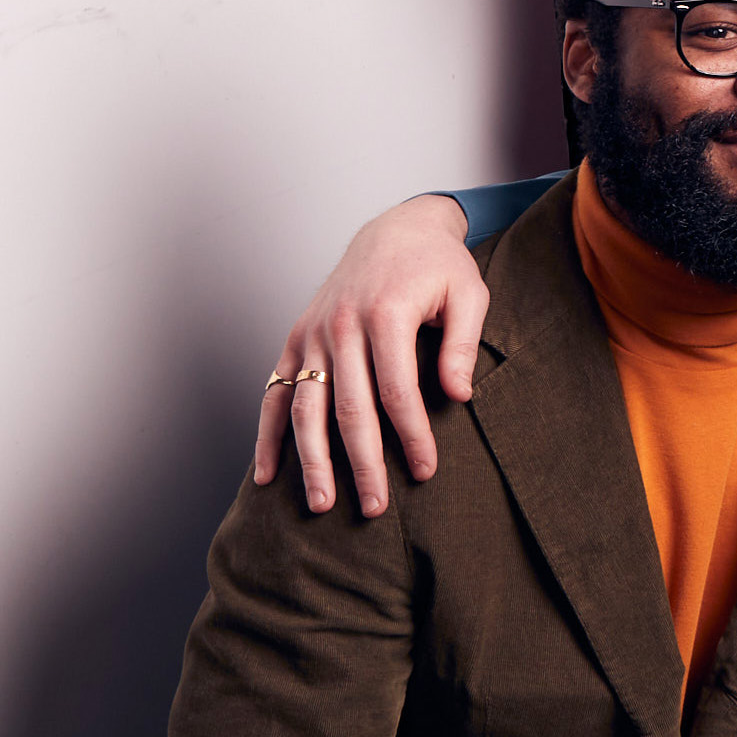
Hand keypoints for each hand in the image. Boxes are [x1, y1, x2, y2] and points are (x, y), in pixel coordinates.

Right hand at [255, 196, 483, 515]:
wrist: (396, 229)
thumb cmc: (439, 267)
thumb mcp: (469, 293)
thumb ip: (463, 344)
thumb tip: (459, 397)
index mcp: (386, 314)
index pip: (397, 391)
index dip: (411, 435)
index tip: (425, 471)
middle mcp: (341, 326)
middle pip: (348, 408)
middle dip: (362, 462)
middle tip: (374, 508)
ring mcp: (312, 334)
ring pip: (304, 408)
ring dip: (311, 460)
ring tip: (321, 504)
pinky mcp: (295, 339)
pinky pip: (274, 393)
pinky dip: (267, 436)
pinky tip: (269, 475)